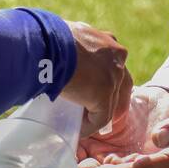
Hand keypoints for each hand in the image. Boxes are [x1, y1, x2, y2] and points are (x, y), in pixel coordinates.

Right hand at [59, 21, 132, 136]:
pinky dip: (91, 126)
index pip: (114, 64)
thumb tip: (56, 53)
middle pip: (122, 83)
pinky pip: (101, 117)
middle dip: (115, 98)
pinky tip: (79, 131)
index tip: (97, 89)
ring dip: (99, 114)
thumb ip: (71, 46)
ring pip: (111, 101)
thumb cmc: (48, 38)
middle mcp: (116, 57)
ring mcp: (113, 77)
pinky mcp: (104, 95)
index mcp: (108, 42)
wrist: (46, 45)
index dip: (108, 78)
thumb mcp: (66, 36)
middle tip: (100, 111)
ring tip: (86, 124)